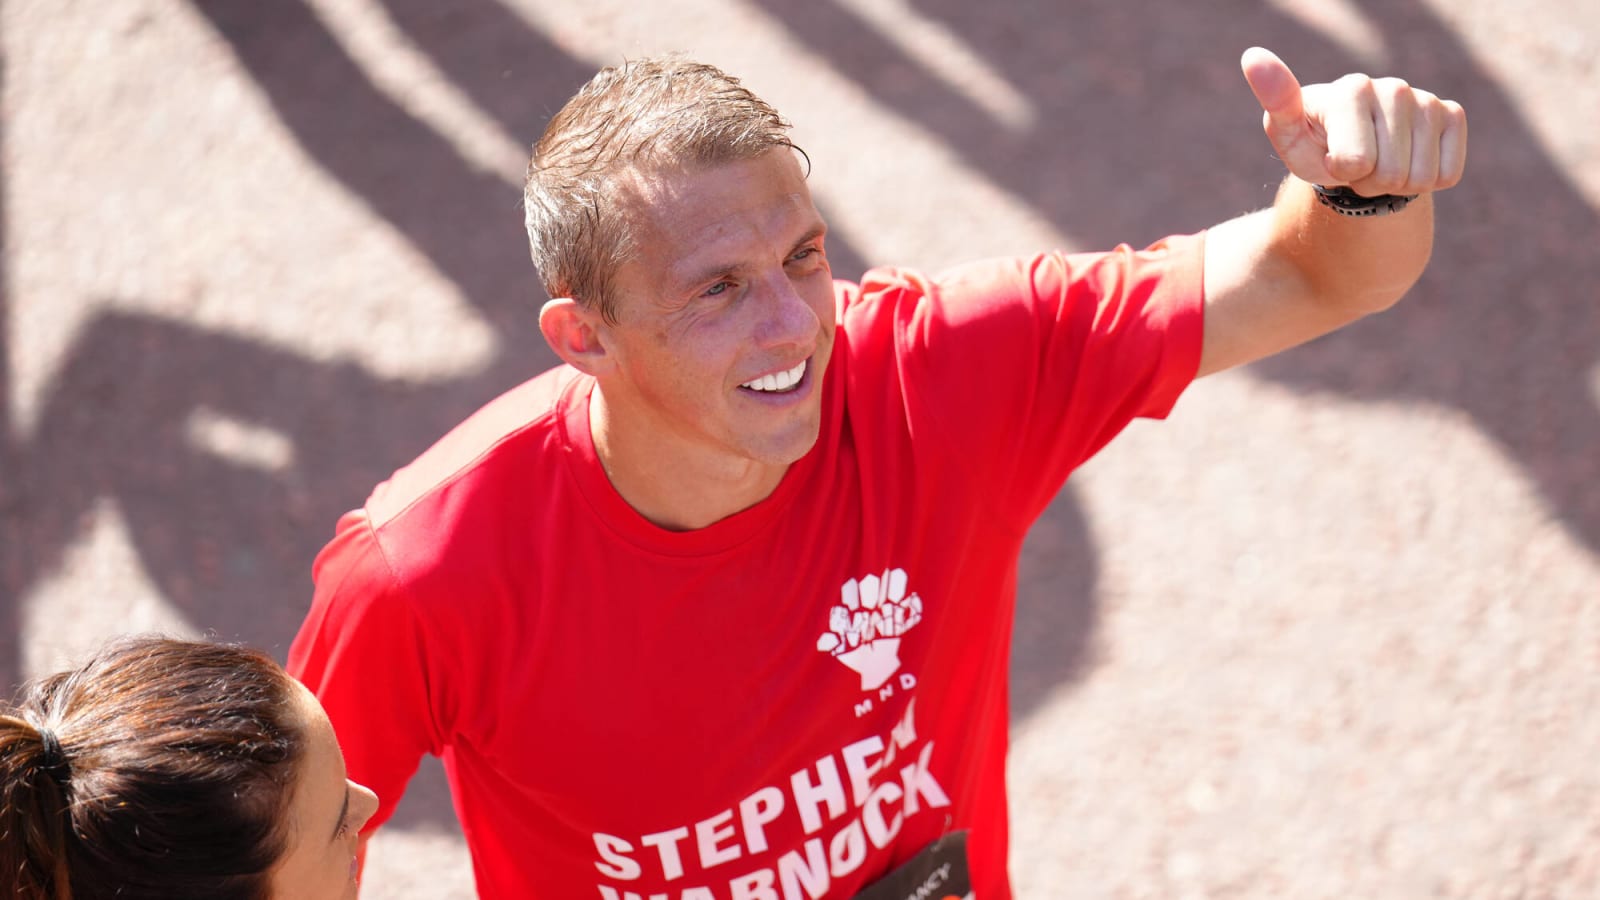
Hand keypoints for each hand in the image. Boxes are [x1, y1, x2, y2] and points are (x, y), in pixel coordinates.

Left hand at [1241, 47, 1466, 197]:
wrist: (1350, 150)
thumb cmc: (1314, 142)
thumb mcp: (1287, 133)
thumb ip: (1276, 101)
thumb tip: (1252, 56)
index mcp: (1350, 89)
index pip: (1355, 163)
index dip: (1340, 173)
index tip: (1330, 155)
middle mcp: (1392, 87)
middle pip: (1390, 175)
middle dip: (1368, 182)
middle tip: (1355, 163)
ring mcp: (1425, 99)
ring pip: (1419, 178)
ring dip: (1395, 184)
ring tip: (1377, 161)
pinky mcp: (1451, 115)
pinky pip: (1447, 174)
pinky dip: (1426, 180)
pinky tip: (1406, 158)